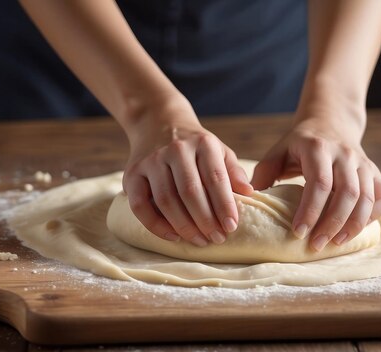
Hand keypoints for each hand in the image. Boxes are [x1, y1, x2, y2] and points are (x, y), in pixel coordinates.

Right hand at [122, 97, 252, 246]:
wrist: (158, 123)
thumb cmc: (195, 145)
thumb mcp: (219, 150)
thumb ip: (233, 171)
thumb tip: (249, 193)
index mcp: (202, 143)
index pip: (215, 178)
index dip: (224, 205)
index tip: (232, 226)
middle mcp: (175, 150)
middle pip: (190, 192)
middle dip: (206, 220)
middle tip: (217, 239)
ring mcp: (151, 161)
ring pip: (166, 200)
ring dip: (184, 226)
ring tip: (199, 241)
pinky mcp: (131, 174)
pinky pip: (140, 205)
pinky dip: (156, 225)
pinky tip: (173, 236)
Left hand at [250, 112, 380, 251]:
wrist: (330, 123)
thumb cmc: (299, 144)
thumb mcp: (278, 151)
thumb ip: (264, 172)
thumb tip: (251, 199)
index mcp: (318, 148)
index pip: (319, 183)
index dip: (310, 210)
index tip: (298, 232)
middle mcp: (345, 154)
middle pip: (347, 193)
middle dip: (332, 223)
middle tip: (316, 245)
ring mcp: (364, 162)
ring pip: (367, 198)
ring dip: (353, 225)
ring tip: (335, 243)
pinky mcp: (375, 172)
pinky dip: (374, 216)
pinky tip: (356, 230)